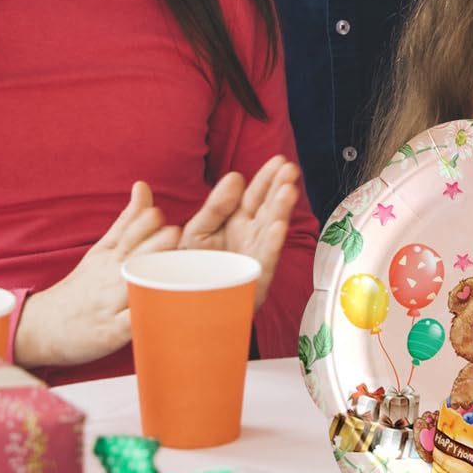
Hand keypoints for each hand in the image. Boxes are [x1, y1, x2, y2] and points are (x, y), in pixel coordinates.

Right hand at [13, 182, 179, 366]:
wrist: (43, 327)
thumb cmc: (82, 286)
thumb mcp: (101, 250)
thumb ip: (127, 221)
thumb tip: (143, 186)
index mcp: (109, 256)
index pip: (127, 235)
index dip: (143, 224)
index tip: (158, 215)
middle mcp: (110, 278)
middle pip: (133, 257)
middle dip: (154, 246)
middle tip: (174, 234)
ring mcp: (110, 306)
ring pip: (134, 289)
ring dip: (154, 278)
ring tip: (178, 270)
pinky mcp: (112, 333)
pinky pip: (132, 325)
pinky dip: (147, 318)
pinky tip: (167, 312)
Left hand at [179, 156, 301, 307]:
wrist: (182, 311)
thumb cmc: (188, 271)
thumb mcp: (197, 232)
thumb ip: (215, 207)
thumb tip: (236, 177)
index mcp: (236, 224)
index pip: (255, 196)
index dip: (266, 179)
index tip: (278, 161)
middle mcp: (250, 239)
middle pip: (268, 210)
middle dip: (279, 189)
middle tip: (290, 169)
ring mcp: (254, 260)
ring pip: (270, 231)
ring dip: (281, 211)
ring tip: (289, 190)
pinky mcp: (254, 283)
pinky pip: (264, 261)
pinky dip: (272, 245)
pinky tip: (278, 227)